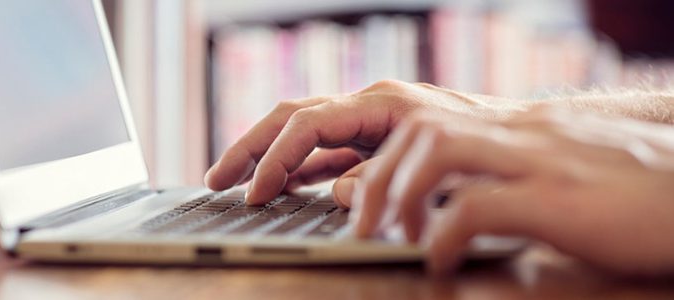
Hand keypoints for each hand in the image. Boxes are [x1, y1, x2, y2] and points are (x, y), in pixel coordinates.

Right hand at [205, 80, 525, 205]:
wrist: (520, 143)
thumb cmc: (488, 148)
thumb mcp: (436, 166)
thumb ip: (384, 179)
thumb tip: (338, 192)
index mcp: (381, 103)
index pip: (308, 124)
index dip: (276, 159)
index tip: (255, 192)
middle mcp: (369, 108)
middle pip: (291, 118)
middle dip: (250, 148)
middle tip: (216, 179)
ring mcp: (369, 125)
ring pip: (302, 134)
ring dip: (266, 158)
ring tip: (232, 182)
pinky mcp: (374, 144)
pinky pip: (323, 153)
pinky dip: (297, 170)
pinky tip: (279, 187)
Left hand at [353, 105, 673, 275]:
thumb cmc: (642, 196)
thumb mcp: (567, 176)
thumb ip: (512, 178)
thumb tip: (456, 203)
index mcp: (524, 129)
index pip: (433, 122)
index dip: (390, 160)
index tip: (375, 201)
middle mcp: (526, 134)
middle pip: (422, 129)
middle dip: (380, 177)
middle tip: (367, 224)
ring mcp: (543, 160)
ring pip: (439, 149)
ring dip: (403, 195)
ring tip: (400, 238)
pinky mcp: (562, 199)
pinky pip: (479, 206)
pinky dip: (444, 236)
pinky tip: (441, 263)